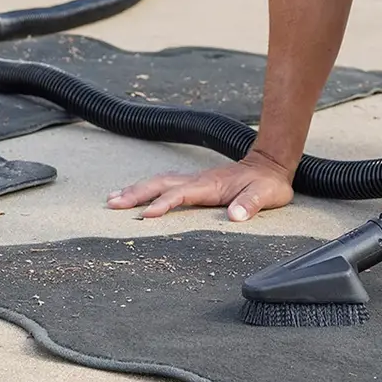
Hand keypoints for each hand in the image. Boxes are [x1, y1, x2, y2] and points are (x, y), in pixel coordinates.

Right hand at [106, 150, 293, 221]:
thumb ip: (250, 204)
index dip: (163, 203)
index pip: (180, 194)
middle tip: (112, 203)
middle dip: (135, 193)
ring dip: (135, 188)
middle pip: (159, 184)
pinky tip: (136, 191)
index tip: (145, 214)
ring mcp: (194, 179)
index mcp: (210, 185)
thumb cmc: (267, 184)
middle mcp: (197, 180)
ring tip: (113, 197)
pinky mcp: (195, 182)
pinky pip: (164, 183)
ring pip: (158, 181)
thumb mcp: (266, 196)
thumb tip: (235, 216)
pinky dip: (147, 187)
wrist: (269, 165)